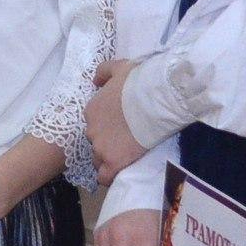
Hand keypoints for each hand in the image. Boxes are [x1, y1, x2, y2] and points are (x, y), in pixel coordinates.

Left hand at [85, 59, 144, 184]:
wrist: (154, 98)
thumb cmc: (138, 81)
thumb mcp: (118, 68)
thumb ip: (103, 72)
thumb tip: (95, 81)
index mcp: (91, 110)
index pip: (94, 125)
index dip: (107, 128)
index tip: (121, 128)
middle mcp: (91, 130)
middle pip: (96, 142)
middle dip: (108, 143)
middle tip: (126, 141)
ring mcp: (101, 147)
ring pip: (99, 160)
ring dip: (109, 159)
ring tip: (127, 157)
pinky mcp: (114, 161)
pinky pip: (105, 177)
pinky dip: (110, 177)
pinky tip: (121, 172)